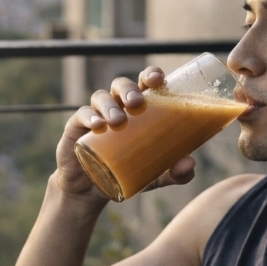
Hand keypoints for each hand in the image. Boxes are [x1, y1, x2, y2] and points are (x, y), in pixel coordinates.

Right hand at [56, 67, 195, 198]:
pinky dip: (89, 116)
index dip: (150, 75)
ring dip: (110, 105)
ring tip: (118, 121)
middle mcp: (116, 107)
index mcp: (137, 110)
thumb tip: (190, 163)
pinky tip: (97, 125)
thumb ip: (174, 173)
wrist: (92, 190)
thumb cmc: (126, 172)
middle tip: (137, 103)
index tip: (158, 79)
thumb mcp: (153, 176)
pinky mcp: (76, 128)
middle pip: (121, 85)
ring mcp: (95, 115)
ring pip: (101, 97)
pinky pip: (81, 115)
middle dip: (129, 89)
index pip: (144, 84)